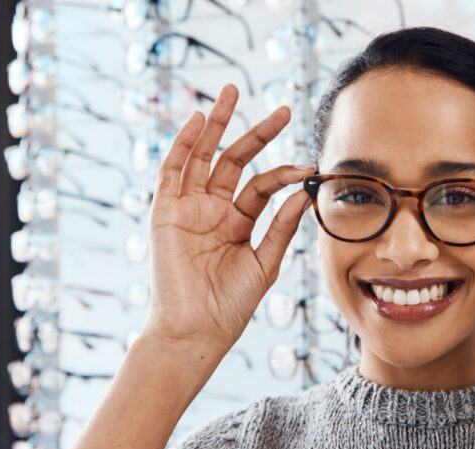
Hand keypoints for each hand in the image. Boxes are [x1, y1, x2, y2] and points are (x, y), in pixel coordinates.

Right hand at [141, 83, 314, 350]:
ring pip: (202, 157)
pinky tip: (199, 121)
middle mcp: (212, 211)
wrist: (197, 331)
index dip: (284, 173)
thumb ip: (282, 227)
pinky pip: (172, 172)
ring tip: (233, 93)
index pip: (261, 185)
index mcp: (236, 223)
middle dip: (255, 132)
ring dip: (216, 124)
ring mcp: (188, 209)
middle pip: (232, 160)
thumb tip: (304, 192)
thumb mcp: (265, 263)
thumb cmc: (230, 305)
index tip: (309, 165)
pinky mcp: (166, 213)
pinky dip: (183, 145)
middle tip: (282, 109)